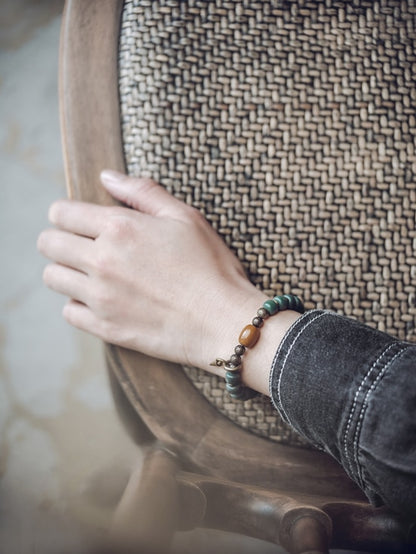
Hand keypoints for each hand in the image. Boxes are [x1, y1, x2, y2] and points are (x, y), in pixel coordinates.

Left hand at [37, 171, 265, 372]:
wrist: (224, 321)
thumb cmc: (212, 267)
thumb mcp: (185, 217)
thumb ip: (143, 192)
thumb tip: (107, 176)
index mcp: (119, 228)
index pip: (61, 213)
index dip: (67, 214)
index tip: (81, 221)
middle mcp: (102, 261)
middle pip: (49, 243)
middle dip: (61, 239)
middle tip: (84, 245)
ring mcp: (100, 297)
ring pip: (53, 277)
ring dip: (67, 271)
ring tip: (92, 273)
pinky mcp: (105, 327)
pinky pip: (68, 312)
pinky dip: (78, 304)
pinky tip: (101, 300)